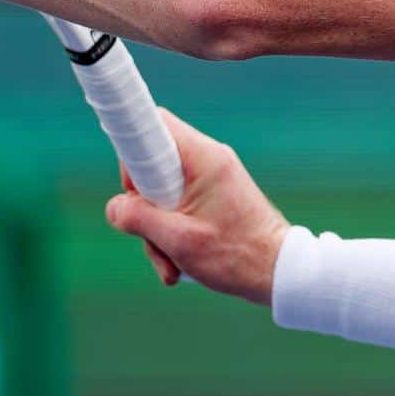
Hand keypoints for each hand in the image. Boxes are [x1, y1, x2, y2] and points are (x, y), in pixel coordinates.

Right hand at [104, 109, 288, 303]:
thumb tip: (114, 208)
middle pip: (152, 166)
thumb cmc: (237, 256)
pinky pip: (178, 207)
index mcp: (204, 159)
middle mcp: (209, 161)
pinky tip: (179, 265)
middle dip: (143, 207)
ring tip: (171, 264)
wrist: (280, 272)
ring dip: (158, 232)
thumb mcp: (178, 241)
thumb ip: (138, 219)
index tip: (128, 185)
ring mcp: (212, 180)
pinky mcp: (214, 198)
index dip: (132, 149)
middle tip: (152, 234)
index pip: (155, 122)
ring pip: (162, 194)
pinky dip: (172, 236)